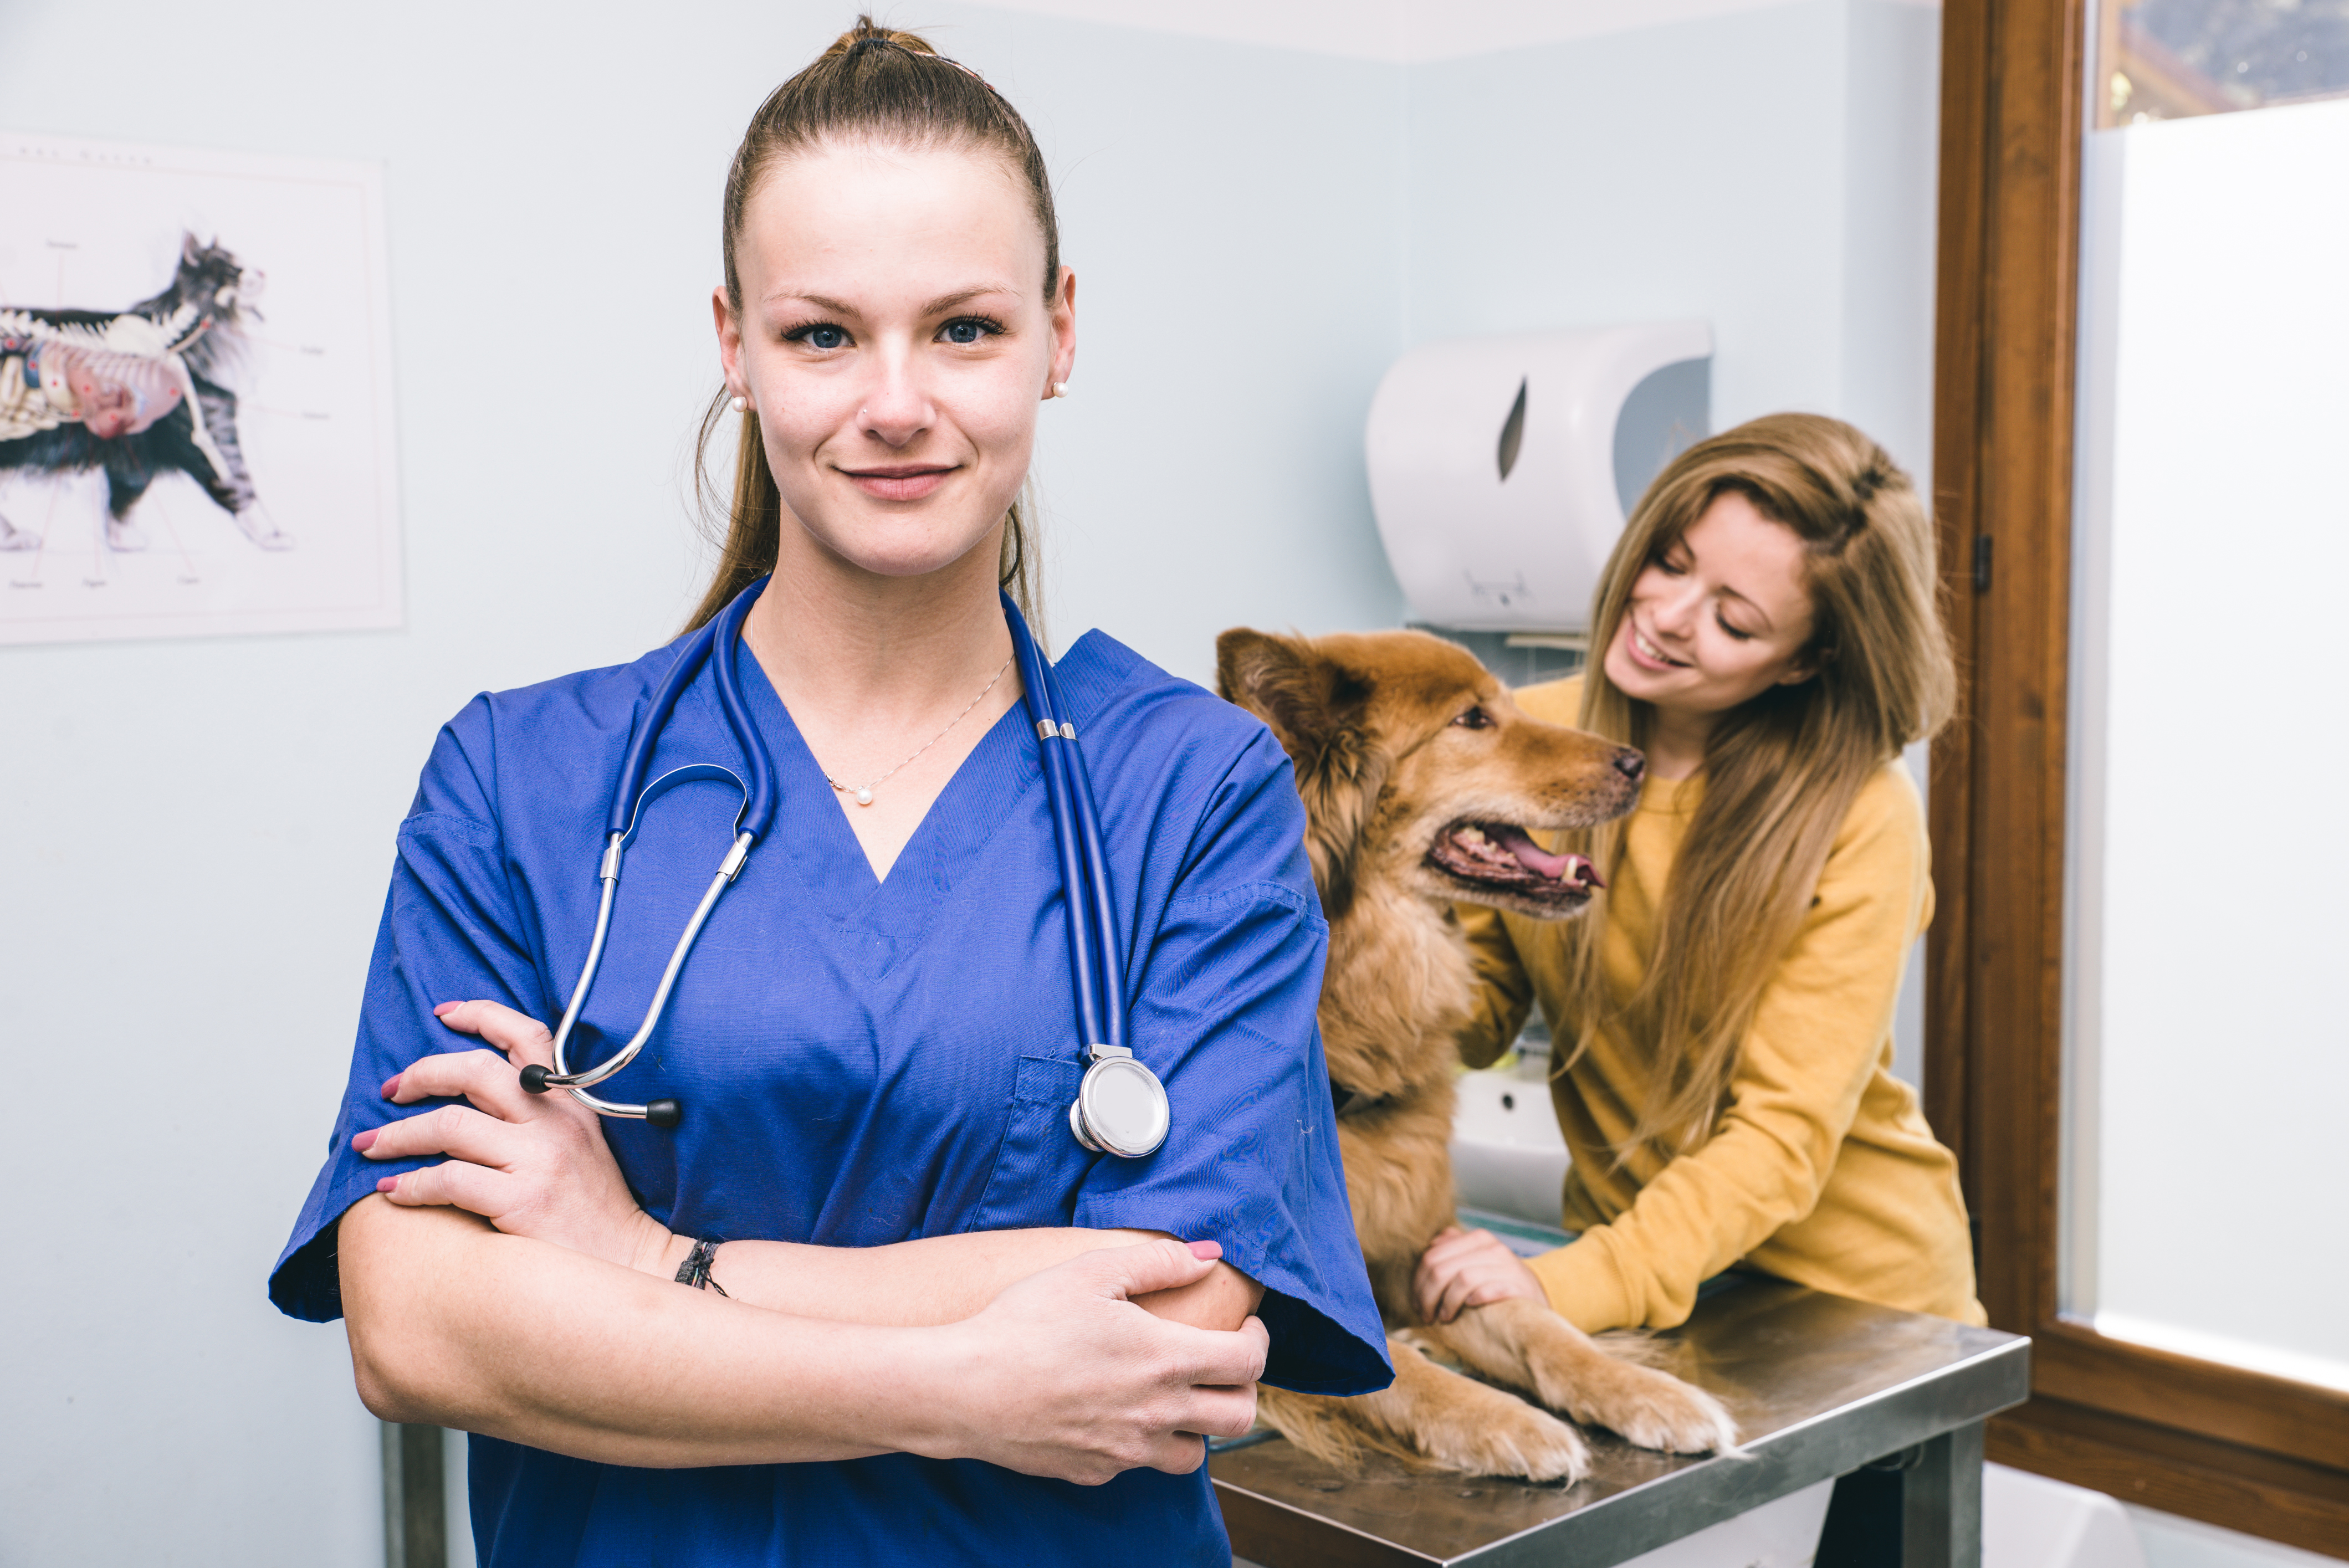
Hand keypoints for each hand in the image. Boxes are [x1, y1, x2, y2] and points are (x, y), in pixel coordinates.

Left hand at [356, 1000, 672, 1273]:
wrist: (625, 1261)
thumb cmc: (594, 1209)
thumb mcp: (580, 1144)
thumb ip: (540, 1115)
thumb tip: (473, 1098)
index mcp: (570, 1103)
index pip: (528, 1037)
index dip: (482, 1015)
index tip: (443, 1013)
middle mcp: (555, 1123)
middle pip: (475, 1072)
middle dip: (420, 1074)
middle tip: (390, 1090)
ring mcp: (539, 1160)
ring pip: (449, 1126)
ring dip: (397, 1133)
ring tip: (371, 1144)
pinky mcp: (522, 1201)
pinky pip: (447, 1180)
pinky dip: (410, 1184)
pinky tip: (393, 1190)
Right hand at [933, 1238, 1268, 1484]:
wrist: (965, 1389)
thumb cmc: (1024, 1322)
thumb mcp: (1090, 1272)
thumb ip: (1157, 1262)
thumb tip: (1207, 1253)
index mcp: (1165, 1359)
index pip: (1248, 1362)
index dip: (1260, 1341)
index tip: (1248, 1327)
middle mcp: (1156, 1412)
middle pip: (1239, 1418)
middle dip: (1245, 1390)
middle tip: (1225, 1366)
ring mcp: (1127, 1450)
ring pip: (1195, 1454)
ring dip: (1199, 1427)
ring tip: (1178, 1398)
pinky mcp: (1095, 1471)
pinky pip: (1138, 1464)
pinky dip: (1143, 1443)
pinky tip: (1119, 1414)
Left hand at [1413, 1225, 1549, 1323]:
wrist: (1538, 1294)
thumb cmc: (1498, 1280)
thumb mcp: (1477, 1259)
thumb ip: (1454, 1248)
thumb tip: (1430, 1245)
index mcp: (1477, 1238)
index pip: (1432, 1255)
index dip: (1418, 1281)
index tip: (1417, 1303)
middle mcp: (1491, 1247)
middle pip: (1442, 1268)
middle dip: (1427, 1295)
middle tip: (1426, 1314)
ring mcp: (1506, 1266)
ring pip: (1462, 1278)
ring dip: (1447, 1302)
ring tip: (1444, 1317)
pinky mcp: (1518, 1286)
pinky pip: (1487, 1290)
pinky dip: (1473, 1299)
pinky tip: (1468, 1307)